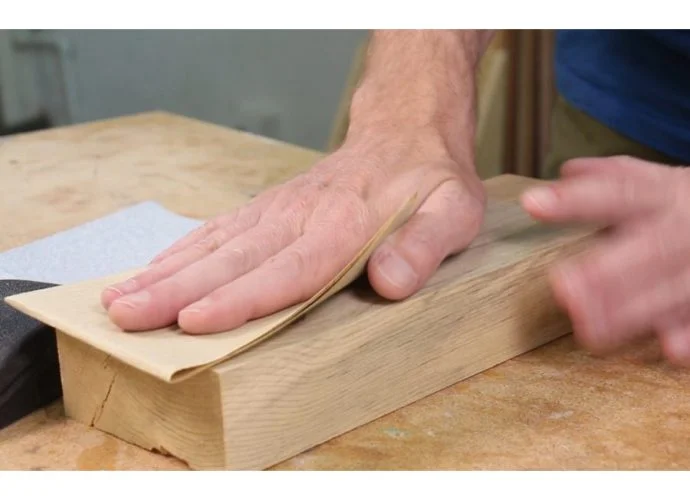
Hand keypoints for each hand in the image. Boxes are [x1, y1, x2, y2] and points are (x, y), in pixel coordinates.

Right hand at [101, 130, 485, 333]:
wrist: (405, 133)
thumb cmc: (429, 181)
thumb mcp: (452, 213)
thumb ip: (422, 248)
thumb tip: (388, 280)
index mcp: (344, 225)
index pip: (286, 269)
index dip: (239, 298)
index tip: (193, 320)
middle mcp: (300, 217)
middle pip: (232, 260)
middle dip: (176, 292)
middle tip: (125, 317)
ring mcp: (277, 210)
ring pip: (213, 245)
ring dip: (164, 274)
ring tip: (118, 300)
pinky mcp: (267, 208)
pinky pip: (216, 229)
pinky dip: (179, 252)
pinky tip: (151, 270)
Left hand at [520, 155, 689, 364]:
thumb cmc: (685, 205)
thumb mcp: (655, 182)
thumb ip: (612, 178)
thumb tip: (566, 173)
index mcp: (663, 194)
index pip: (618, 191)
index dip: (576, 199)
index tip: (532, 204)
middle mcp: (685, 228)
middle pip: (649, 249)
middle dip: (607, 272)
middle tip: (563, 289)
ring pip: (674, 289)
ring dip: (633, 311)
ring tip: (589, 329)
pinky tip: (670, 349)